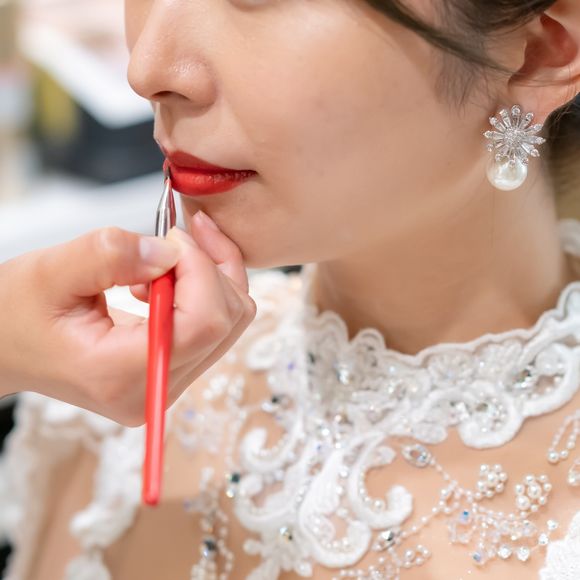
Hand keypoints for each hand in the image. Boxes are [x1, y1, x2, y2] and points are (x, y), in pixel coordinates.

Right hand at [0, 210, 255, 425]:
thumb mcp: (49, 272)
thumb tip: (171, 252)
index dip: (201, 269)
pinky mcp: (170, 371)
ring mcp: (165, 385)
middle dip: (211, 267)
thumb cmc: (14, 316)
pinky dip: (204, 290)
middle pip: (227, 322)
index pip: (204, 323)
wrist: (5, 347)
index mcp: (120, 374)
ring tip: (167, 256)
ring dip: (211, 276)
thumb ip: (112, 254)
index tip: (172, 238)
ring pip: (230, 322)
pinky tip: (164, 278)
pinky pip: (215, 327)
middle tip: (172, 237)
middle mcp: (152, 391)